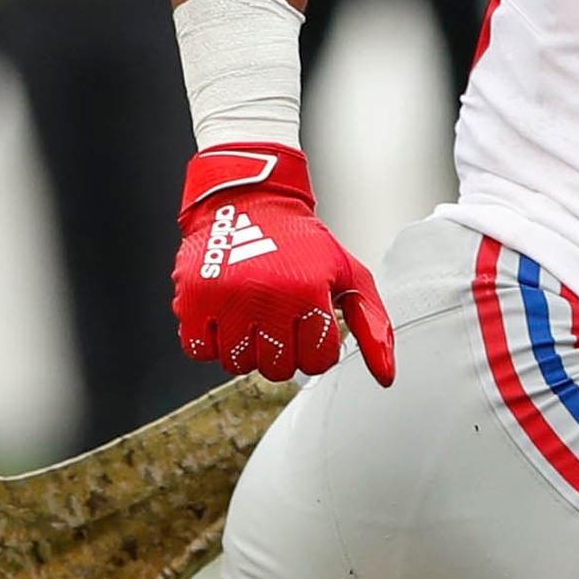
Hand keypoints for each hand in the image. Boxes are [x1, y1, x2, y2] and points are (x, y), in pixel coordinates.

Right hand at [172, 144, 394, 384]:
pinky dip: (210, 340)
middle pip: (278, 369)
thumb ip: (373, 326)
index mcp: (309, 292)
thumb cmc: (303, 243)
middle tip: (278, 318)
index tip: (307, 320)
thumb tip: (386, 378)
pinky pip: (200, 350)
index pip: (317, 362)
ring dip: (245, 346)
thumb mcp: (349, 275)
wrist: (250, 200)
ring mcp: (227, 298)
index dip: (314, 346)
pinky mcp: (192, 297)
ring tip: (250, 313)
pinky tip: (223, 314)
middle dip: (281, 349)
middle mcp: (267, 297)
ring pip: (238, 364)